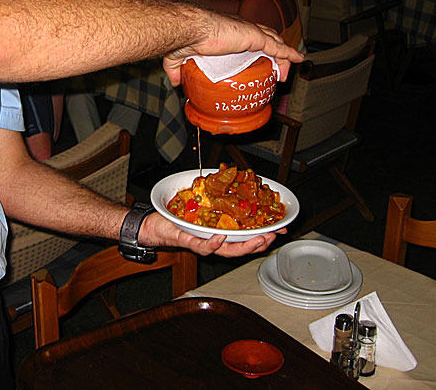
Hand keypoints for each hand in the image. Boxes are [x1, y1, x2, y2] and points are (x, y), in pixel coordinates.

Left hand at [138, 212, 282, 256]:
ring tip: (258, 239)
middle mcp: (213, 242)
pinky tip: (221, 236)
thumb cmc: (178, 217)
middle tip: (275, 236)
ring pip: (226, 250)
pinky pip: (201, 245)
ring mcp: (201, 243)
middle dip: (260, 243)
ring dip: (244, 246)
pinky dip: (212, 242)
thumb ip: (219, 199)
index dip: (264, 234)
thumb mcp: (203, 205)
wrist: (154, 225)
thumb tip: (238, 185)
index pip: (246, 237)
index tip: (281, 228)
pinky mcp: (187, 240)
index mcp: (219, 234)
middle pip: (241, 247)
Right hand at [161, 14, 303, 85]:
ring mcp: (250, 32)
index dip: (256, 46)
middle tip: (276, 67)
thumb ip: (177, 69)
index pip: (247, 37)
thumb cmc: (184, 38)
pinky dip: (289, 54)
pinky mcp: (256, 37)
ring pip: (275, 43)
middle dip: (274, 51)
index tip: (258, 59)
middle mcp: (241, 29)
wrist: (189, 30)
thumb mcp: (179, 58)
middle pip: (265, 38)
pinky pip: (278, 48)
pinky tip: (299, 60)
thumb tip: (175, 83)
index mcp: (226, 33)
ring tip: (286, 72)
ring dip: (283, 57)